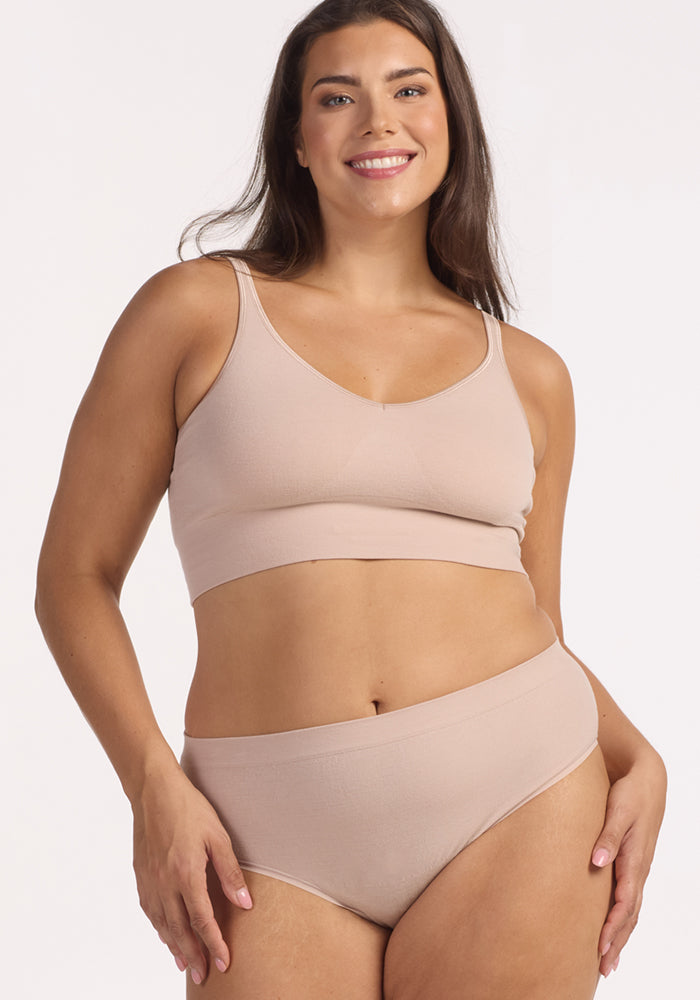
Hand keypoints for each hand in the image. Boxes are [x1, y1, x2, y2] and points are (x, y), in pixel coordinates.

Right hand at [131, 764, 252, 985]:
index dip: (214, 944)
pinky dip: (159, 928)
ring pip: (162, 924)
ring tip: (186, 964)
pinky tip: (165, 934)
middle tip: (205, 976)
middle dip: (194, 955)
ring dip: (174, 946)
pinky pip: (150, 910)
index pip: (202, 920)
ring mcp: (150, 880)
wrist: (153, 790)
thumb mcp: (218, 836)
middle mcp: (165, 883)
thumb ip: (230, 872)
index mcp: (186, 874)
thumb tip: (245, 904)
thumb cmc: (189, 808)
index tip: (224, 962)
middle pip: (180, 930)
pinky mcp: (141, 874)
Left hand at [591, 749, 666, 976]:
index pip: (625, 901)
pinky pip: (630, 899)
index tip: (600, 944)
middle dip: (617, 941)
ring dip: (620, 936)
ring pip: (631, 910)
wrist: (647, 780)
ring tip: (607, 962)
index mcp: (635, 858)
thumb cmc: (630, 794)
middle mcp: (639, 868)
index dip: (613, 924)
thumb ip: (608, 835)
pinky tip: (614, 931)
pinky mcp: (634, 864)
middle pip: (629, 913)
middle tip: (603, 967)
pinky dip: (623, 920)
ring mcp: (638, 868)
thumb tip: (598, 861)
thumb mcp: (618, 810)